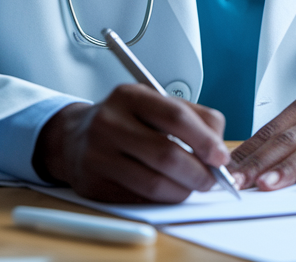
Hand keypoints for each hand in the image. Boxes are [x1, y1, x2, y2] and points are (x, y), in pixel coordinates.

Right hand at [34, 83, 229, 202]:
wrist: (75, 137)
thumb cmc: (125, 121)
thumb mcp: (155, 104)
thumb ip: (193, 119)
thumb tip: (219, 151)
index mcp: (129, 96)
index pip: (176, 117)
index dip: (205, 140)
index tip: (220, 156)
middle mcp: (109, 123)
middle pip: (167, 154)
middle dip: (198, 172)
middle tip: (211, 179)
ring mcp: (98, 155)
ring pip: (155, 183)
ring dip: (183, 190)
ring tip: (191, 185)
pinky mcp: (94, 184)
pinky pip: (139, 198)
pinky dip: (162, 198)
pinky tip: (167, 190)